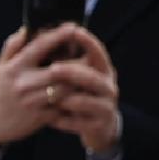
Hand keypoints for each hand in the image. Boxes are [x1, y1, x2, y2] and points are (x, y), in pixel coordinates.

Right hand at [0, 26, 90, 147]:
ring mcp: (32, 102)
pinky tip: (81, 92)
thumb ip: (12, 46)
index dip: (58, 35)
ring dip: (78, 81)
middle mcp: (23, 84)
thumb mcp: (0, 67)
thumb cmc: (0, 91)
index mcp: (15, 68)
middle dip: (76, 61)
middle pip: (58, 70)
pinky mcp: (40, 117)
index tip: (72, 27)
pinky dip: (73, 98)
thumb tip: (27, 28)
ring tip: (89, 72)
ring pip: (64, 89)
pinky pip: (62, 106)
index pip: (38, 47)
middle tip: (89, 53)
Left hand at [42, 26, 120, 156]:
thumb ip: (71, 63)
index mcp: (104, 71)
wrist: (100, 129)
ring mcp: (106, 107)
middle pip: (93, 78)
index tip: (75, 30)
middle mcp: (109, 87)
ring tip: (50, 97)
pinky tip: (50, 119)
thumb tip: (51, 40)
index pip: (99, 53)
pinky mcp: (99, 126)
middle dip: (73, 72)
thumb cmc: (83, 97)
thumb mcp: (81, 79)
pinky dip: (64, 121)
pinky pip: (79, 123)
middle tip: (53, 69)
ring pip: (86, 102)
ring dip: (66, 99)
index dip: (88, 42)